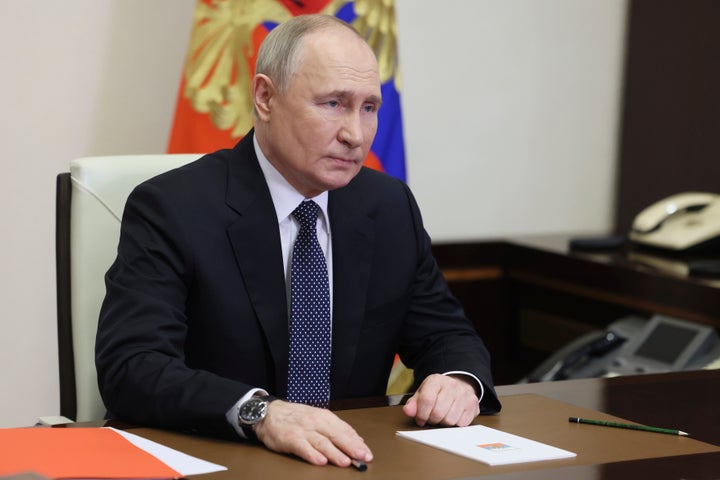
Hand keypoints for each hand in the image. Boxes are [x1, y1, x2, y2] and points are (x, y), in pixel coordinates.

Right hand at [253, 400, 372, 466]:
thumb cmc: (296, 417)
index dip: (357, 442)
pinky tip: (320, 461)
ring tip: (345, 461)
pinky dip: (312, 454)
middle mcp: (315, 422)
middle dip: (351, 447)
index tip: (367, 453)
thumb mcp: (318, 418)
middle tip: (362, 457)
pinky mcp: (290, 439)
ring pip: (322, 442)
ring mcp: (303, 431)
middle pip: (336, 435)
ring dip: (334, 452)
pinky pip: (303, 447)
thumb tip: (357, 440)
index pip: (345, 430)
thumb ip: (336, 429)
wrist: (270, 412)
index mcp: (324, 417)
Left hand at [402, 373, 479, 426]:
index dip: (421, 414)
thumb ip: (413, 403)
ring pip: (449, 420)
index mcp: (436, 380)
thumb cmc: (437, 393)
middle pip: (438, 413)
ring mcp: (464, 395)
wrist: (458, 386)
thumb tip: (408, 411)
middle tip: (432, 418)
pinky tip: (452, 416)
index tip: (420, 419)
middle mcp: (452, 385)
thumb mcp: (422, 394)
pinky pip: (461, 424)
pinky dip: (455, 424)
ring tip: (442, 416)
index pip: (426, 400)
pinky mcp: (473, 405)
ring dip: (443, 423)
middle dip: (432, 420)